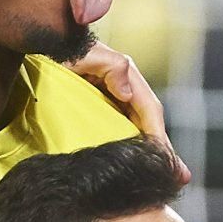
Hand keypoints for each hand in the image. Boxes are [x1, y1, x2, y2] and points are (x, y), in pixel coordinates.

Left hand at [70, 41, 193, 185]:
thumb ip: (108, 65)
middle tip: (179, 176)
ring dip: (152, 151)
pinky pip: (124, 129)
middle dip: (164, 149)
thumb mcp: (82, 53)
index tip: (164, 159)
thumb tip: (128, 92)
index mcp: (125, 75)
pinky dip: (134, 147)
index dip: (158, 134)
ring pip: (139, 128)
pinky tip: (139, 165)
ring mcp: (115, 99)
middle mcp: (125, 88)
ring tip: (167, 176)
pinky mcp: (104, 108)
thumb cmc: (61, 49)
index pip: (149, 108)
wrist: (43, 45)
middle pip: (150, 122)